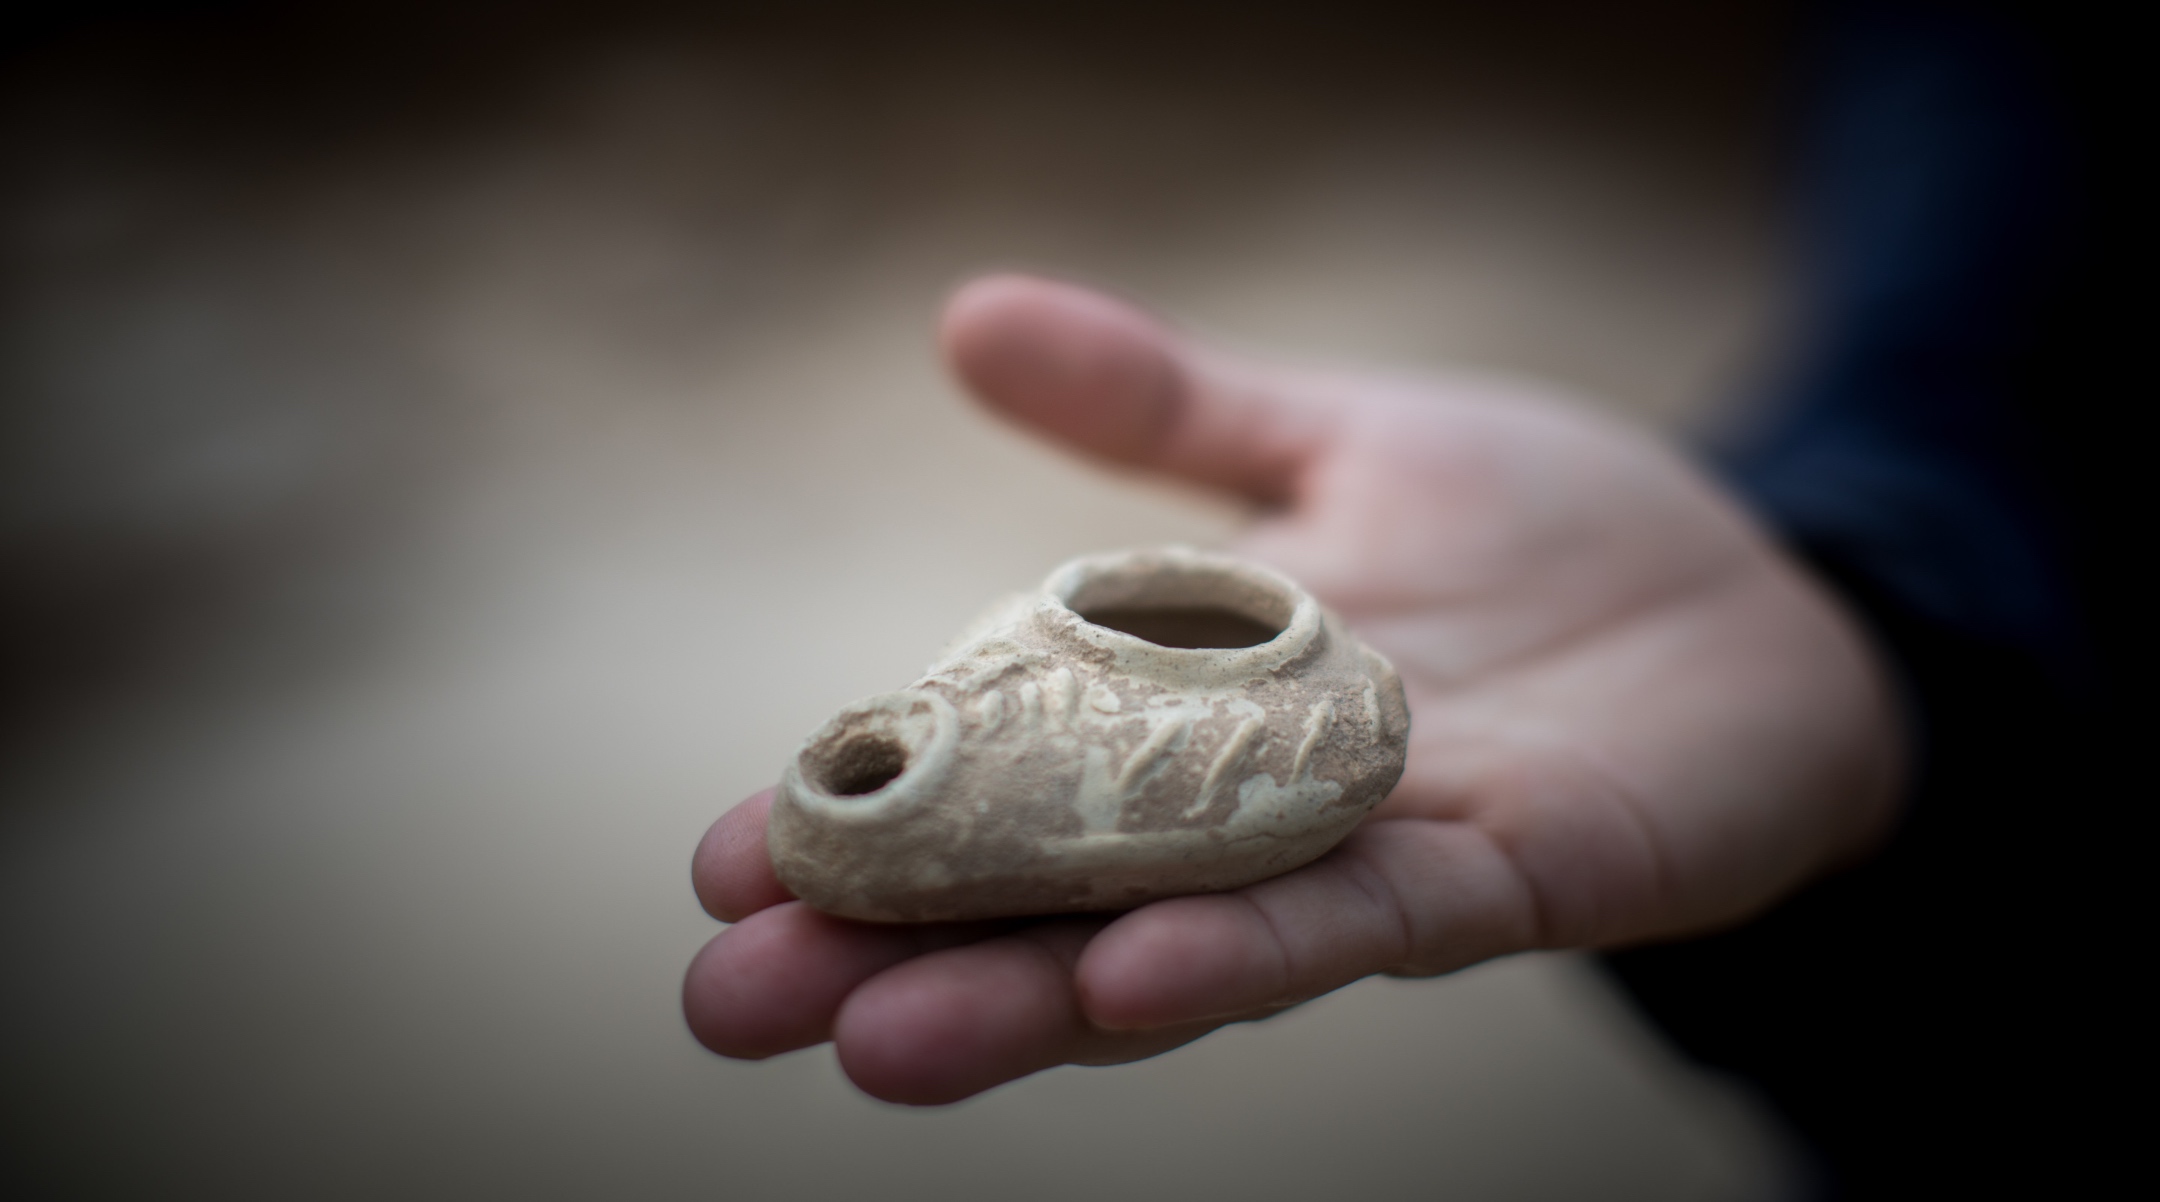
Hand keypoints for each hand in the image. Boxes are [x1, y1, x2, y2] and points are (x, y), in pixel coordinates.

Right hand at [683, 275, 1904, 1103]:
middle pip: (1054, 895)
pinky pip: (1369, 927)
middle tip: (724, 1008)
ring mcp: (1372, 857)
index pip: (999, 772)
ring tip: (881, 1038)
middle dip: (894, 950)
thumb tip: (966, 315)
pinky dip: (1249, 951)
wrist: (1766, 592)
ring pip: (1181, 942)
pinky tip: (1133, 980)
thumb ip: (1164, 408)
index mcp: (1191, 709)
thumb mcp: (1335, 439)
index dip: (869, 813)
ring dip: (1033, 998)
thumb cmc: (1547, 528)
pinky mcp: (1513, 877)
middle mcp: (1254, 810)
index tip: (721, 861)